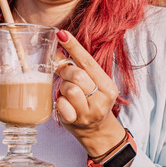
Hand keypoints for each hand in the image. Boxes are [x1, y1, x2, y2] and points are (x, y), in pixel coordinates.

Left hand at [55, 30, 124, 155]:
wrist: (98, 133)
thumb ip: (77, 67)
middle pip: (77, 75)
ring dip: (62, 88)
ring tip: (67, 94)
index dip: (73, 46)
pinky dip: (59, 102)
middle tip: (65, 76)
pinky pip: (60, 104)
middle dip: (66, 72)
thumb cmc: (92, 103)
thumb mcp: (90, 84)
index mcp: (108, 86)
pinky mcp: (76, 121)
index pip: (88, 61)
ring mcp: (89, 112)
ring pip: (68, 89)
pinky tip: (65, 106)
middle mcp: (102, 99)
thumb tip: (57, 49)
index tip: (61, 33)